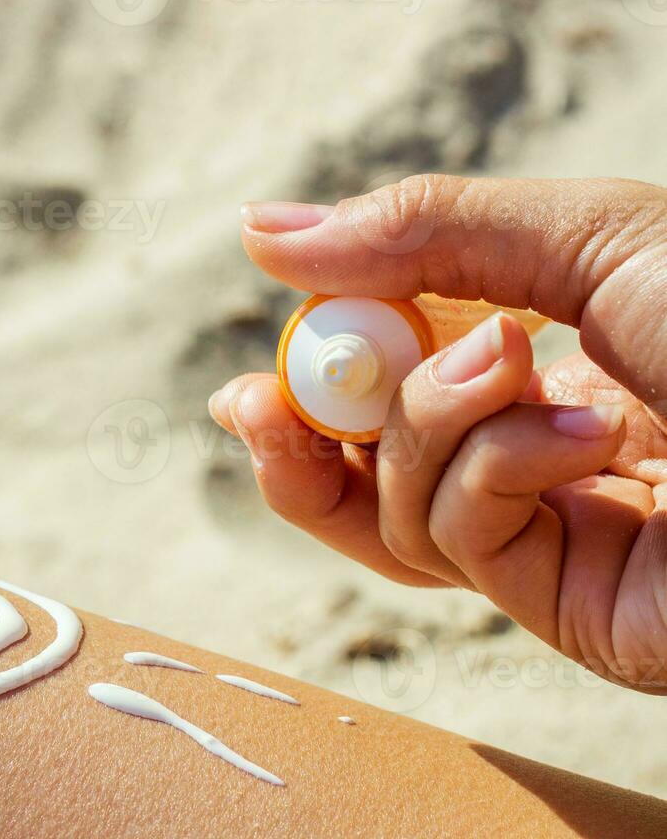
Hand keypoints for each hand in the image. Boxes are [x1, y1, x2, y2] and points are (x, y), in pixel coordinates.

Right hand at [210, 175, 666, 691]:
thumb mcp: (582, 238)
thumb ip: (421, 234)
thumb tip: (263, 233)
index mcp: (553, 359)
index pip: (395, 378)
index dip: (316, 371)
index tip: (261, 352)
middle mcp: (542, 451)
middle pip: (368, 468)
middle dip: (302, 437)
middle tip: (255, 408)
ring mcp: (556, 533)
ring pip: (396, 508)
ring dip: (419, 431)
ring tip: (501, 372)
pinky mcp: (570, 604)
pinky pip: (458, 543)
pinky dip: (491, 476)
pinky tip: (578, 441)